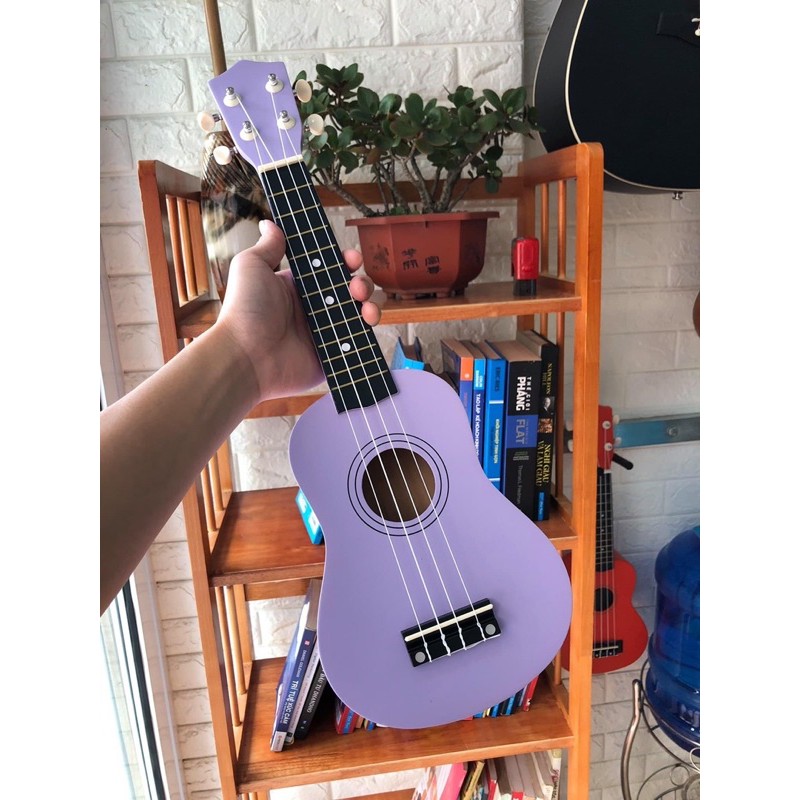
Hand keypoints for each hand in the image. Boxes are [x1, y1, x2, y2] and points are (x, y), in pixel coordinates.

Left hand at [216, 220, 380, 400]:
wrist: (246, 357)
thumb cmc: (245, 311)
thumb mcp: (252, 267)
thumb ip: (269, 246)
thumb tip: (270, 222)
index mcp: (298, 287)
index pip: (329, 270)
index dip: (344, 262)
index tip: (351, 259)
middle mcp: (313, 309)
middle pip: (349, 291)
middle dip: (361, 283)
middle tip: (356, 286)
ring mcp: (324, 333)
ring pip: (358, 315)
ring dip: (369, 304)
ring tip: (363, 304)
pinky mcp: (331, 355)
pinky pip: (356, 342)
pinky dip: (366, 331)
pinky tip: (366, 321)